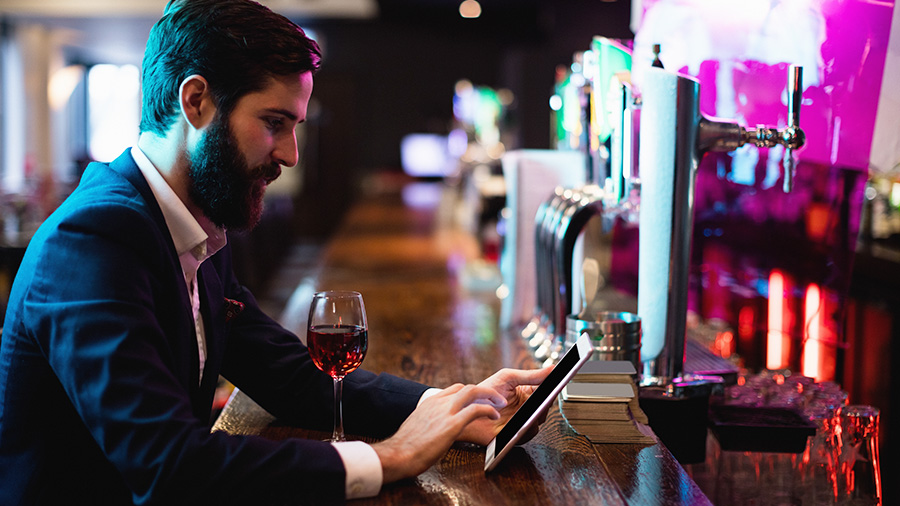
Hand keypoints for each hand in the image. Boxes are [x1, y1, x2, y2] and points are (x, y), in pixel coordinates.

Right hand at [372, 383, 505, 482]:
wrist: (398, 454)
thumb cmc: (405, 447)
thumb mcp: (416, 427)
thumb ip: (427, 423)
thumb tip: (432, 430)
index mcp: (429, 403)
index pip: (453, 390)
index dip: (469, 394)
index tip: (478, 399)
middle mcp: (438, 402)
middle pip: (466, 387)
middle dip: (484, 391)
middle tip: (495, 398)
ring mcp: (446, 411)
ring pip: (473, 392)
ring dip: (490, 395)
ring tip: (500, 403)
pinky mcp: (452, 424)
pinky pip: (476, 410)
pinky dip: (489, 410)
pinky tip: (495, 416)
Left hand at [458, 367, 552, 445]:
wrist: (466, 409)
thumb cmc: (484, 392)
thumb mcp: (508, 377)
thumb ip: (531, 375)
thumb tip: (552, 368)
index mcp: (527, 394)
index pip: (546, 392)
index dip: (554, 388)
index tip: (560, 383)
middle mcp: (526, 409)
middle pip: (545, 407)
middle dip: (547, 402)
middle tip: (547, 396)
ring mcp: (521, 422)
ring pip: (538, 422)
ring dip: (538, 415)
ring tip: (536, 408)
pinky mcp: (514, 435)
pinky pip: (527, 434)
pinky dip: (528, 427)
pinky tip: (525, 420)